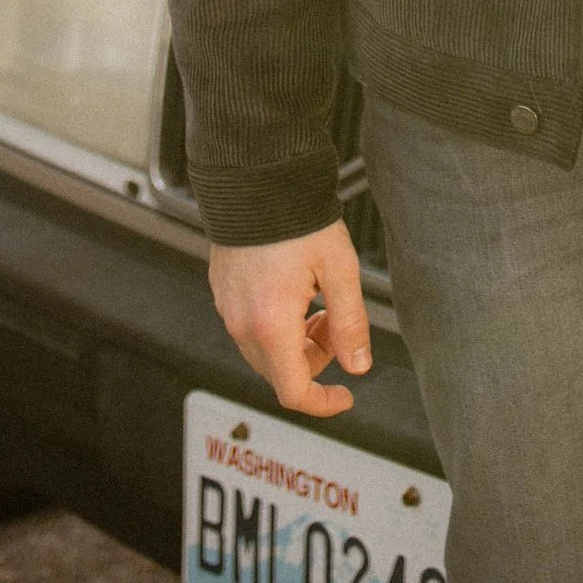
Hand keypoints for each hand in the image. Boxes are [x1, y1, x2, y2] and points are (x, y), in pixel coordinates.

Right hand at [207, 221, 373, 415]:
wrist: (254, 179)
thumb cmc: (294, 218)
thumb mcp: (339, 268)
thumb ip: (350, 322)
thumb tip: (359, 364)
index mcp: (271, 326)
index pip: (294, 392)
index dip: (323, 403)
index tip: (344, 396)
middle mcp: (243, 325)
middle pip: (282, 372)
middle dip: (316, 358)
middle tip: (336, 321)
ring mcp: (229, 309)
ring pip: (266, 351)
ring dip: (296, 341)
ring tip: (317, 300)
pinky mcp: (223, 292)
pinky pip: (251, 327)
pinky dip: (276, 325)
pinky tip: (295, 289)